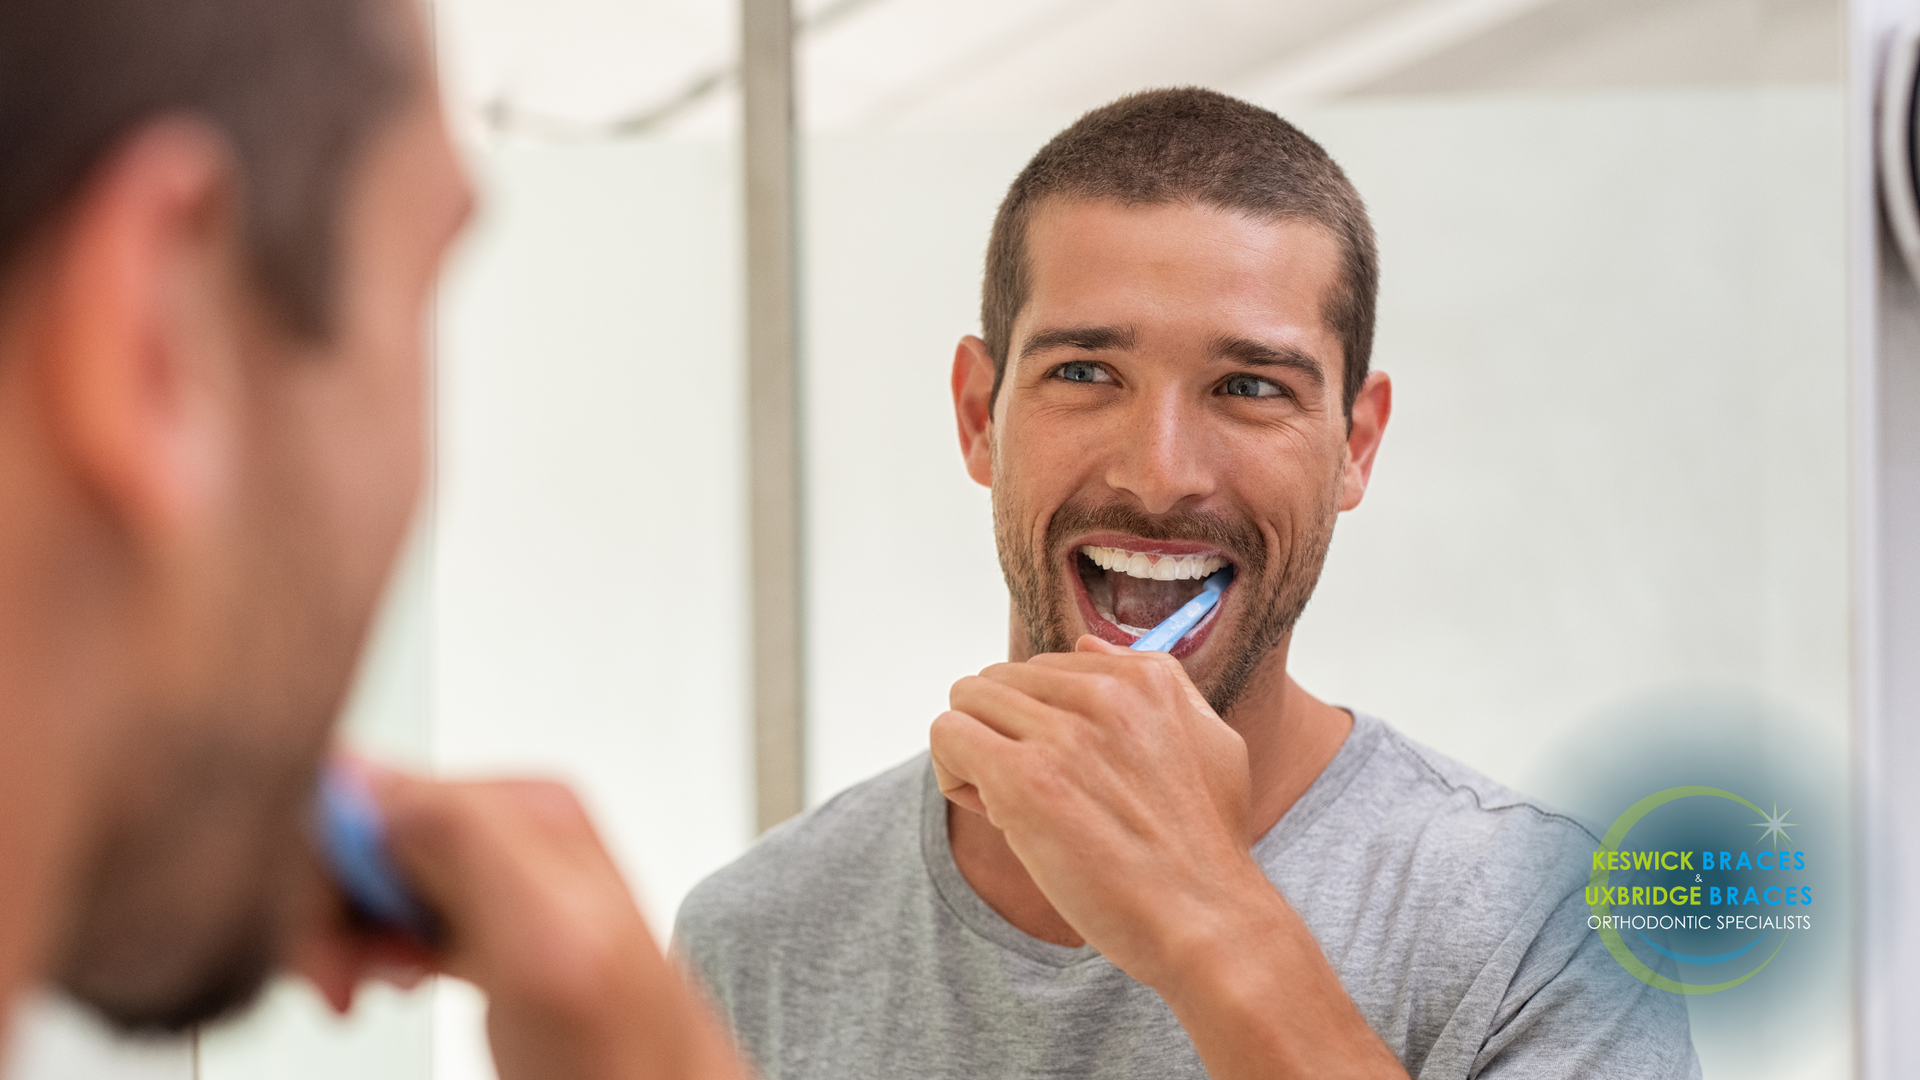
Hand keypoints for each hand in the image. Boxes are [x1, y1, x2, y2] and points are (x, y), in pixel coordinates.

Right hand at [293, 771, 749, 1079]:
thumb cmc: (626, 1053)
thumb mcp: (545, 935)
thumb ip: (465, 840)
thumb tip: (366, 775)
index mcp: (524, 807)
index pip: (369, 789)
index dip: (323, 867)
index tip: (320, 940)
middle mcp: (512, 832)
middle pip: (363, 834)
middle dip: (330, 907)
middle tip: (340, 981)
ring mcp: (498, 881)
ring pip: (368, 878)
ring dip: (344, 936)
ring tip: (363, 988)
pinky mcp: (487, 927)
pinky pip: (393, 913)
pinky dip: (371, 952)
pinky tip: (392, 983)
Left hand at [930, 638, 1407, 1079]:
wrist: (1208, 921)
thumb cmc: (1204, 848)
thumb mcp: (1209, 741)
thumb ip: (1152, 684)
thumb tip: (1086, 646)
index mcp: (1145, 677)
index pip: (1046, 668)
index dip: (1042, 723)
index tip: (1066, 774)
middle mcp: (1104, 692)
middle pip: (1000, 680)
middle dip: (1004, 733)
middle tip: (1035, 795)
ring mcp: (1063, 733)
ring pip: (968, 701)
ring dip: (976, 752)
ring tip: (1014, 806)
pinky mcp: (1025, 778)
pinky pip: (948, 735)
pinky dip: (955, 773)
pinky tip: (995, 815)